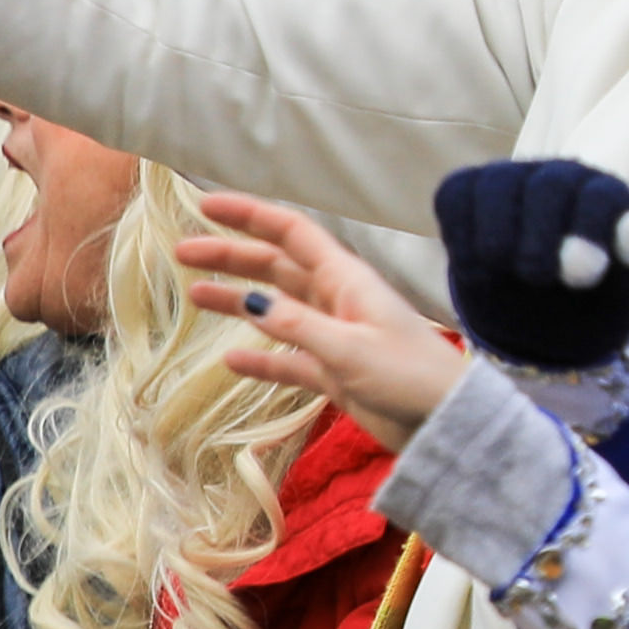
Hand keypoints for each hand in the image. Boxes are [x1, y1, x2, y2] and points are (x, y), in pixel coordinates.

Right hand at [178, 193, 469, 452]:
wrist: (446, 422)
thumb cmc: (409, 375)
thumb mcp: (350, 348)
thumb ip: (299, 325)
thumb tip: (251, 300)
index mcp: (345, 279)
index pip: (290, 233)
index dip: (249, 215)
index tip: (206, 205)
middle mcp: (336, 300)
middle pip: (275, 268)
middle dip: (231, 257)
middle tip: (181, 253)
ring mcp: (334, 337)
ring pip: (277, 311)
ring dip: (238, 302)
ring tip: (195, 297)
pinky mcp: (336, 373)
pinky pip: (289, 360)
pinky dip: (262, 359)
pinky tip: (232, 359)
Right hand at [433, 161, 628, 372]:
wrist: (544, 321)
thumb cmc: (591, 304)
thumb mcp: (623, 293)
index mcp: (608, 200)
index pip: (601, 198)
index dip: (593, 229)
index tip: (588, 272)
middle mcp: (561, 179)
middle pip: (548, 186)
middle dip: (542, 234)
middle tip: (541, 277)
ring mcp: (512, 182)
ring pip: (496, 184)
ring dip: (498, 232)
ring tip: (509, 272)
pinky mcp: (470, 194)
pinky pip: (456, 195)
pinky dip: (460, 231)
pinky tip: (479, 270)